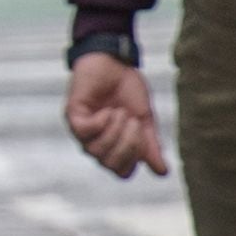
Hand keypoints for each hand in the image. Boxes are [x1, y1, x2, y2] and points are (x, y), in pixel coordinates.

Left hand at [64, 50, 168, 178]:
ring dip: (114, 132)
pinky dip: (100, 123)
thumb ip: (151, 145)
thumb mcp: (145, 118)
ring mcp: (83, 132)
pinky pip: (84, 133)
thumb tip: (163, 172)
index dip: (135, 158)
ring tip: (121, 112)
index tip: (143, 135)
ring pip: (96, 151)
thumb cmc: (127, 89)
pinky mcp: (73, 117)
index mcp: (115, 147)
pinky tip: (108, 111)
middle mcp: (97, 144)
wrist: (114, 62)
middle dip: (127, 145)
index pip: (123, 172)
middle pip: (110, 165)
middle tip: (133, 122)